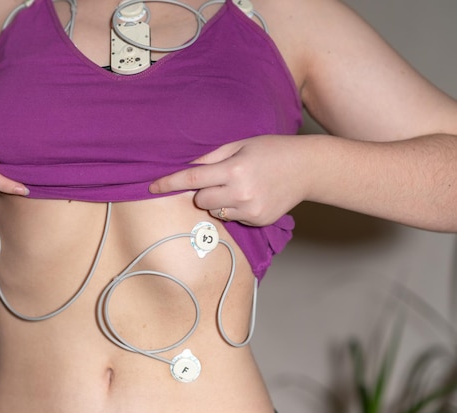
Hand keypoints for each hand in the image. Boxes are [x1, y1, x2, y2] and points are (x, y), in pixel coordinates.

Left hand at [149, 135, 312, 225]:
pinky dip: (235, 209)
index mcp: (234, 170)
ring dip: (218, 201)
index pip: (192, 180)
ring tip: (240, 186)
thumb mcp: (240, 144)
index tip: (152, 187)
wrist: (308, 168)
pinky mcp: (258, 221)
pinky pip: (232, 218)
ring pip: (215, 212)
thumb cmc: (272, 150)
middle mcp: (241, 193)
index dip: (169, 183)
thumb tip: (186, 167)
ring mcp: (250, 210)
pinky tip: (252, 195)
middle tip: (221, 178)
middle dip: (203, 191)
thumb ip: (211, 157)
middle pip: (200, 200)